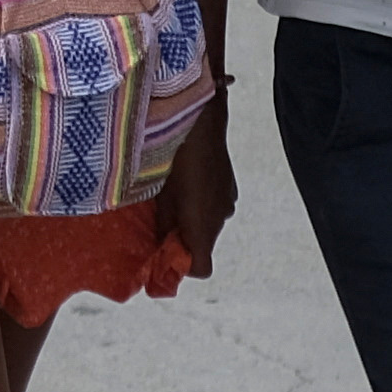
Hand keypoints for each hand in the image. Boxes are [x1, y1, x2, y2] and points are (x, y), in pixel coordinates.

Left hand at [154, 100, 235, 277]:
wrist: (202, 123)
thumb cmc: (175, 161)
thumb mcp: (161, 196)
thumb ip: (164, 225)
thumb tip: (161, 241)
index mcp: (203, 227)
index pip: (202, 268)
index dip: (183, 267)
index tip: (166, 255)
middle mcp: (220, 219)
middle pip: (204, 244)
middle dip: (184, 239)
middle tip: (163, 222)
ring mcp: (228, 201)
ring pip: (209, 223)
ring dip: (193, 219)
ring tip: (175, 196)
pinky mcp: (230, 186)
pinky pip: (215, 205)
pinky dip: (203, 203)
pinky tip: (190, 182)